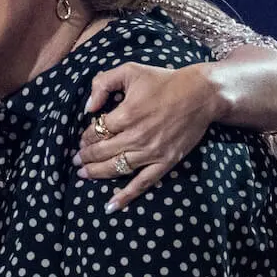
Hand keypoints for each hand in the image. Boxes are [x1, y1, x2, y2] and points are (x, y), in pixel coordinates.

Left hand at [76, 63, 226, 210]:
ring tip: (83, 174)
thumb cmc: (164, 81)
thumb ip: (103, 83)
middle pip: (102, 152)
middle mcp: (137, 136)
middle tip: (76, 159)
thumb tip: (88, 108)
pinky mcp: (165, 162)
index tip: (82, 139)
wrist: (200, 94)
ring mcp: (151, 152)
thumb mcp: (130, 70)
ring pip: (116, 168)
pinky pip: (142, 183)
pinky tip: (111, 206)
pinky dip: (125, 196)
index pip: (96, 131)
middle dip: (85, 156)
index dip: (85, 137)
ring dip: (96, 173)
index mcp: (126, 114)